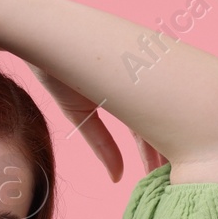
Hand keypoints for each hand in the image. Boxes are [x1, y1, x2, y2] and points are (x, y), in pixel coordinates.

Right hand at [25, 62, 164, 182]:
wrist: (41, 37)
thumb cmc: (58, 72)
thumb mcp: (82, 115)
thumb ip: (102, 145)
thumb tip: (118, 179)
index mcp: (128, 95)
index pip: (149, 132)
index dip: (156, 156)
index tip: (161, 180)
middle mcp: (138, 83)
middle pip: (162, 123)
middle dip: (168, 152)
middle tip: (176, 181)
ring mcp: (139, 68)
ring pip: (164, 107)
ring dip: (169, 138)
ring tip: (172, 169)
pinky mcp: (136, 53)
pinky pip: (159, 83)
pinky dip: (165, 110)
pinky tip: (169, 135)